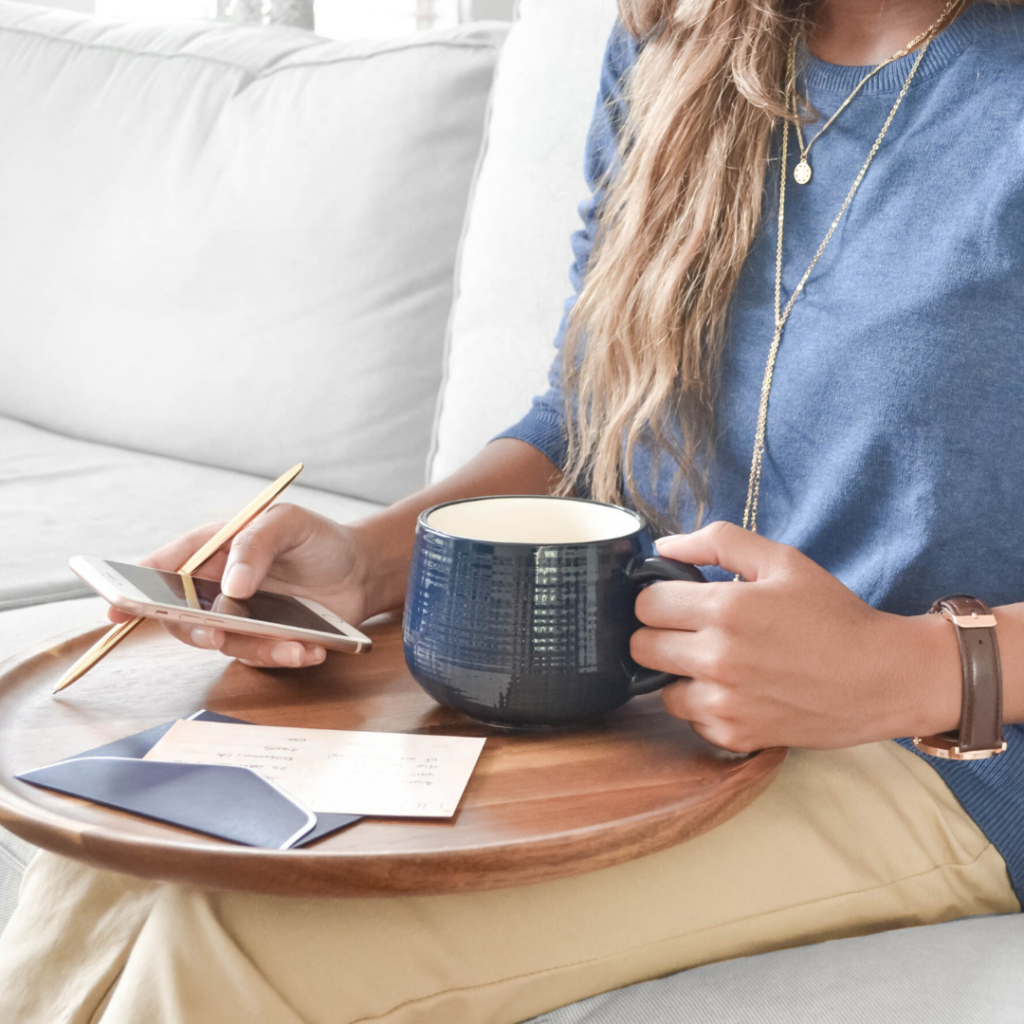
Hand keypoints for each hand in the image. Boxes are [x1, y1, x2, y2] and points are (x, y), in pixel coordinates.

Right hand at [108, 504, 370, 668]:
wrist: (362, 571)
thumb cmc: (318, 539)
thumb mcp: (288, 523)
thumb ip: (256, 544)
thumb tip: (232, 585)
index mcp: (214, 549)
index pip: (163, 568)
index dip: (133, 587)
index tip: (116, 609)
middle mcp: (218, 587)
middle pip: (183, 617)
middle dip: (196, 631)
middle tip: (217, 637)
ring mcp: (240, 617)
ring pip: (228, 644)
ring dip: (260, 648)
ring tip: (297, 645)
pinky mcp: (265, 639)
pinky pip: (263, 656)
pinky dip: (286, 656)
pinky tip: (313, 649)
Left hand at [631, 522, 961, 751]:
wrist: (882, 678)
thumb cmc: (832, 614)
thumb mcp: (782, 560)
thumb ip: (718, 543)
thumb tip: (662, 546)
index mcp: (725, 609)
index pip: (644, 604)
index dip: (657, 597)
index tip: (678, 599)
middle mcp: (717, 658)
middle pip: (641, 647)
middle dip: (659, 634)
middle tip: (692, 630)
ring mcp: (724, 703)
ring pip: (659, 689)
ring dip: (679, 675)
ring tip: (716, 662)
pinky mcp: (735, 737)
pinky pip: (691, 720)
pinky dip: (705, 707)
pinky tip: (736, 691)